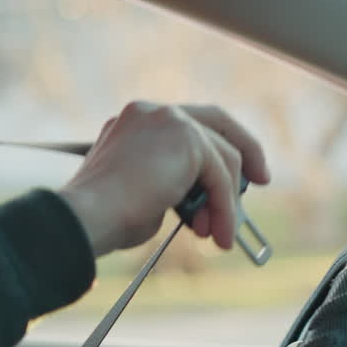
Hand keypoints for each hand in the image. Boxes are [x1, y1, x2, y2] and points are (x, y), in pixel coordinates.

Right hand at [59, 101, 270, 256]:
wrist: (86, 217)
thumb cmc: (102, 217)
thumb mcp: (142, 191)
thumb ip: (170, 182)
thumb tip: (202, 201)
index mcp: (133, 120)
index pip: (187, 122)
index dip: (214, 144)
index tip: (234, 170)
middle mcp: (151, 112)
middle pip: (215, 121)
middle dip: (243, 152)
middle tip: (259, 180)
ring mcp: (169, 119)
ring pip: (221, 156)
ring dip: (226, 200)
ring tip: (216, 233)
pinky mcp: (186, 138)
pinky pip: (220, 176)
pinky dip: (225, 208)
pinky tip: (218, 234)